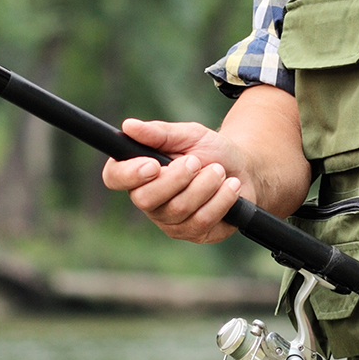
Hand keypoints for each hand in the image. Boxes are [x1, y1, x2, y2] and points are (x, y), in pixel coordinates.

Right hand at [100, 118, 244, 243]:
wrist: (243, 169)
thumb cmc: (209, 150)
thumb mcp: (187, 134)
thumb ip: (159, 133)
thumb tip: (129, 126)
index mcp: (138, 173)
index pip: (114, 177)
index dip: (129, 174)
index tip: (153, 164)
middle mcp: (149, 200)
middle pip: (145, 199)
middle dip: (177, 178)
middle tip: (196, 162)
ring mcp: (170, 221)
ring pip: (179, 209)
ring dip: (205, 185)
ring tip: (219, 171)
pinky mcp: (194, 234)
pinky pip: (202, 221)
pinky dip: (221, 199)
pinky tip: (230, 187)